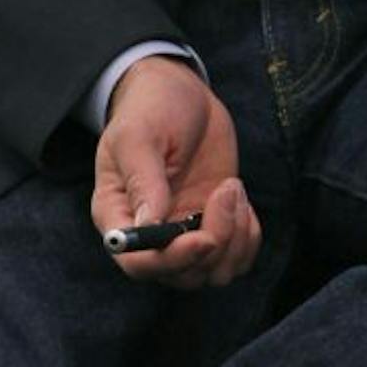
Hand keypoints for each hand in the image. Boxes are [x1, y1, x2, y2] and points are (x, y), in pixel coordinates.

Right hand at [91, 55, 260, 290]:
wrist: (179, 92)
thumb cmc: (150, 108)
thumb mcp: (139, 135)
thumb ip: (144, 180)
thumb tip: (149, 225)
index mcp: (119, 216)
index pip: (139, 264)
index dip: (173, 261)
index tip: (204, 238)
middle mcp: (151, 234)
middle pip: (182, 275)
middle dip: (213, 244)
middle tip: (225, 191)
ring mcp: (184, 230)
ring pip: (213, 271)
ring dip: (234, 239)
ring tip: (231, 187)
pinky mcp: (214, 222)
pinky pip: (236, 256)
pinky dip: (247, 237)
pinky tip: (240, 198)